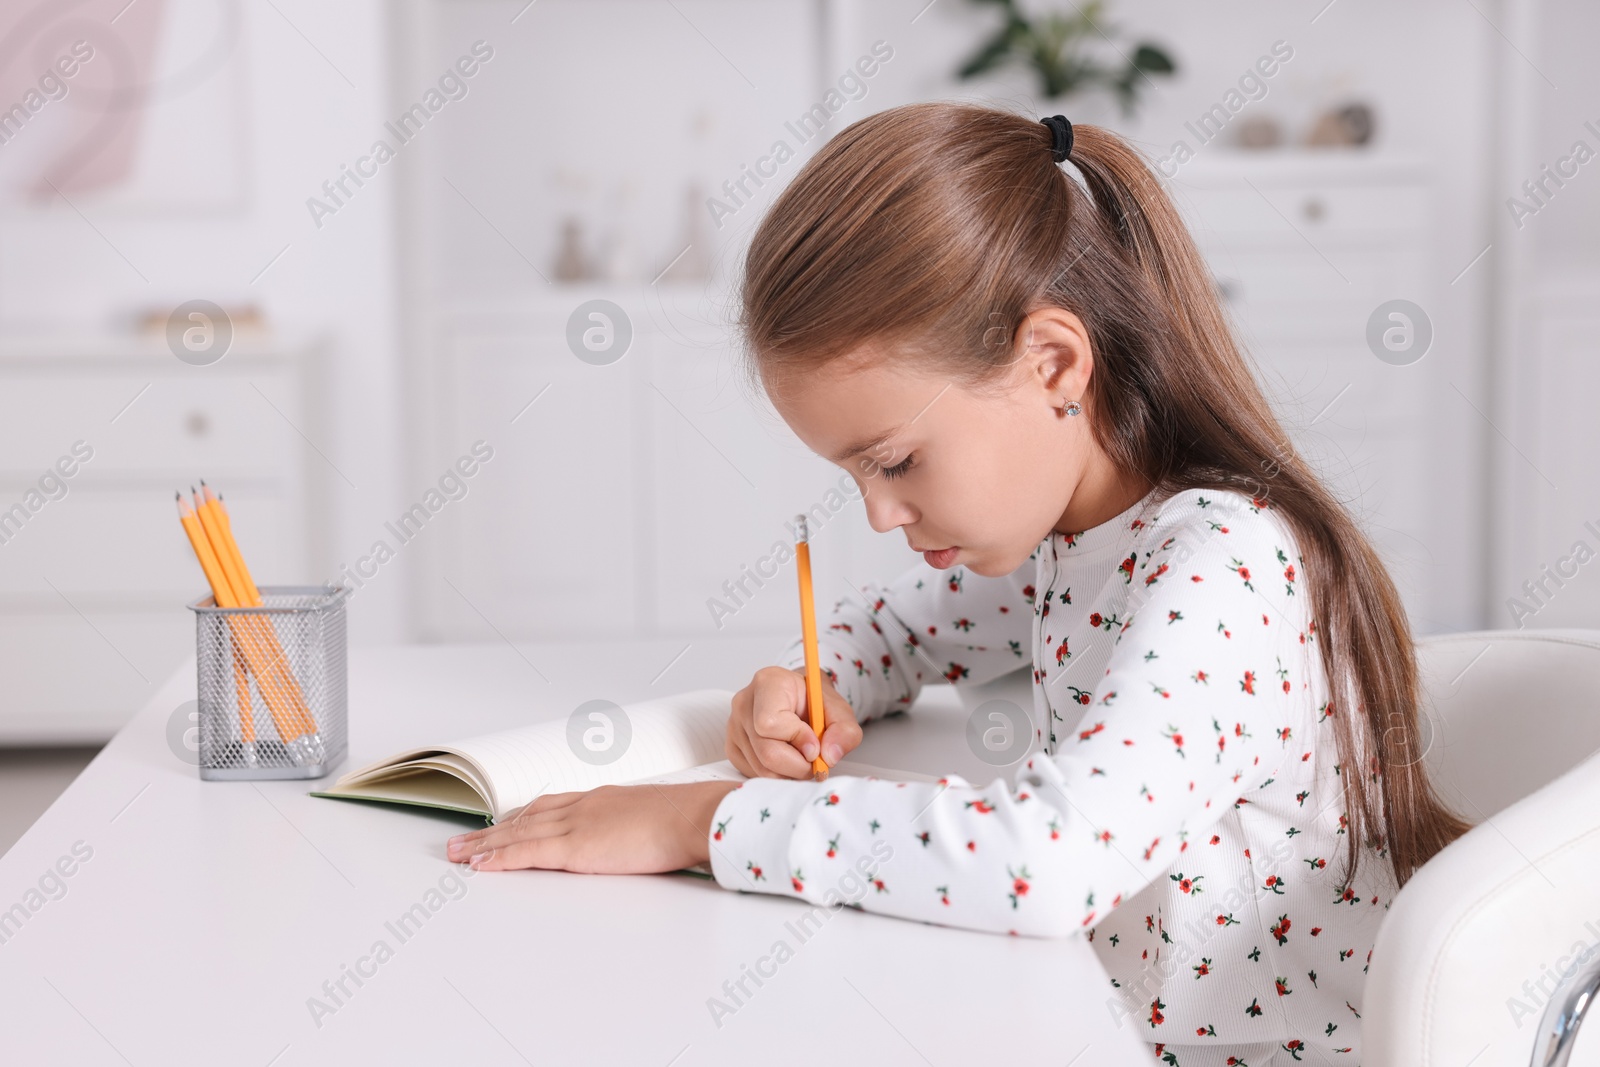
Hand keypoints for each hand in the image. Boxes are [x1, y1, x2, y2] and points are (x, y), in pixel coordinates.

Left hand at [445, 780, 741, 873]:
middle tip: (462, 841)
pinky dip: (499, 859)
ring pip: (517, 833)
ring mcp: (577, 824)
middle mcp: (583, 806)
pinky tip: (479, 867)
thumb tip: (646, 838)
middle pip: (526, 817)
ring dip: (484, 844)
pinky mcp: (575, 847)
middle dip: (492, 831)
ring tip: (457, 855)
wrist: (695, 815)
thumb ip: (642, 827)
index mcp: (603, 799)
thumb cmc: (689, 819)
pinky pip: (526, 852)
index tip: (503, 824)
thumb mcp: (659, 818)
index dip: (522, 816)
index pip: (552, 806)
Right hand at [726, 665, 862, 778]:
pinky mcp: (732, 747)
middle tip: (814, 759)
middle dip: (798, 765)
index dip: (797, 739)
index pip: (770, 722)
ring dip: (790, 773)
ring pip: (761, 768)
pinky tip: (787, 758)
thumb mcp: (839, 711)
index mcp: (768, 683)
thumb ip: (844, 731)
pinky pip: (754, 774)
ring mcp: (734, 726)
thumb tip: (828, 756)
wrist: (800, 701)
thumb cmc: (815, 703)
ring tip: (802, 757)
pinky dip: (777, 774)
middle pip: (767, 753)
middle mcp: (744, 703)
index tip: (815, 744)